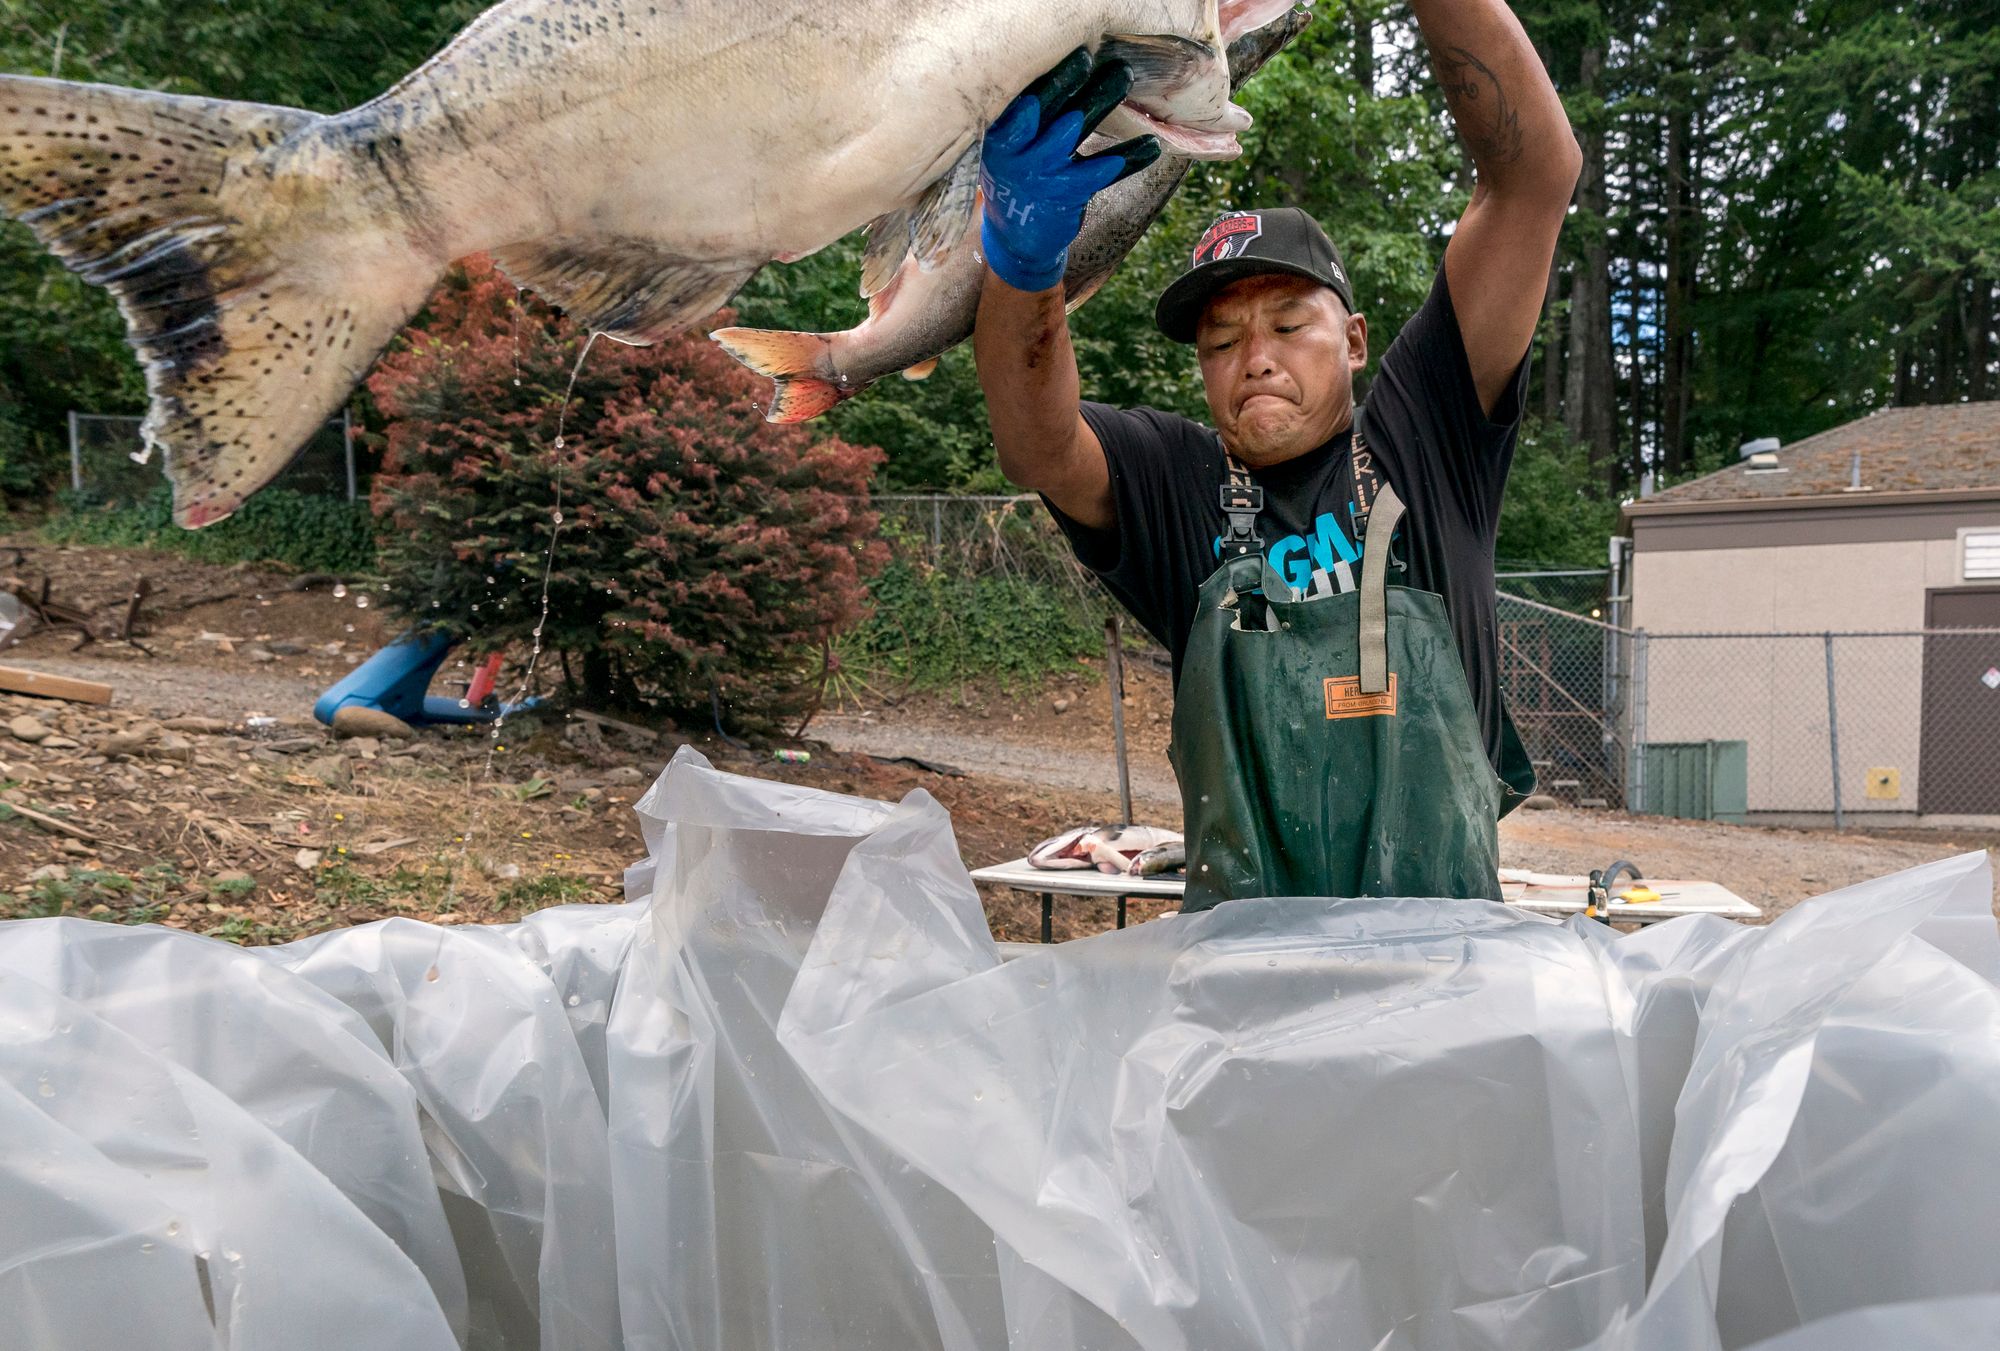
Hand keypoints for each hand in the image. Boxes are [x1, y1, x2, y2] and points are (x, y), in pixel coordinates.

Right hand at [979, 48, 1160, 292]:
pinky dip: (1126, 158)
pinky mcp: (1066, 196)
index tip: (1060, 55)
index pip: (1017, 100)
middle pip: (1043, 110)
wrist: (1015, 238)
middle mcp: (1017, 153)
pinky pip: (1098, 173)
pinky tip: (1150, 146)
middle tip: (1088, 57)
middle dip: (1064, 82)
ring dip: (1099, 101)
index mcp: (1000, 135)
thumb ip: (1029, 115)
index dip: (1039, 79)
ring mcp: (1041, 176)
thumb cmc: (1019, 175)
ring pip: (1072, 133)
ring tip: (1123, 76)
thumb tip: (1069, 68)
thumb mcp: (1011, 146)